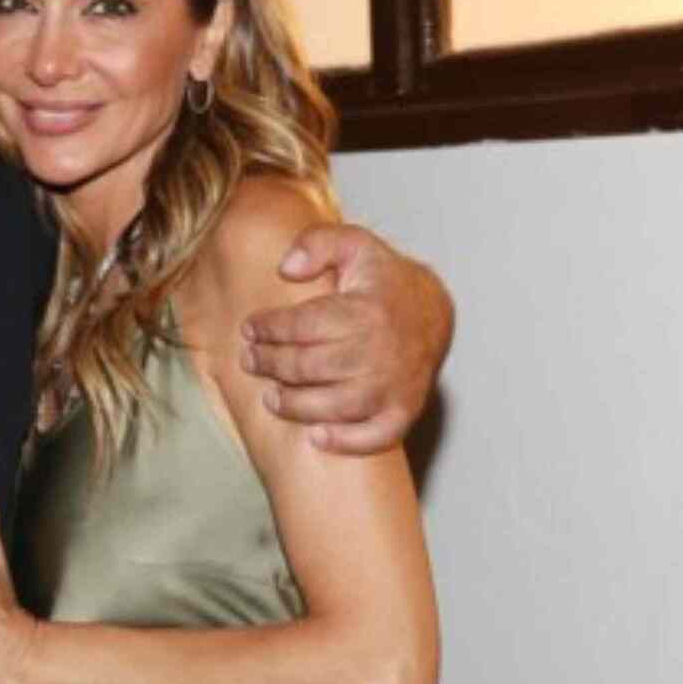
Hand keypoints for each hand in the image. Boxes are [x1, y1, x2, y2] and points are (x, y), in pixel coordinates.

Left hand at [243, 222, 453, 455]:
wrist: (433, 313)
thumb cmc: (384, 281)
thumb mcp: (354, 245)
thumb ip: (317, 243)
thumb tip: (285, 269)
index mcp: (365, 310)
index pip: (303, 325)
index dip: (269, 328)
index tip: (249, 328)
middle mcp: (380, 352)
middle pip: (310, 366)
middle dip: (271, 364)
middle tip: (250, 360)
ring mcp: (393, 386)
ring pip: (333, 405)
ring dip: (294, 405)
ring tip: (270, 397)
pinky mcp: (403, 411)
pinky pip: (374, 436)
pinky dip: (345, 441)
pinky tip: (316, 436)